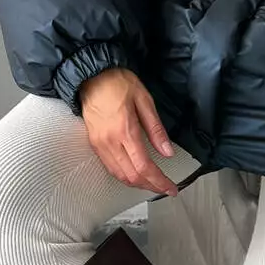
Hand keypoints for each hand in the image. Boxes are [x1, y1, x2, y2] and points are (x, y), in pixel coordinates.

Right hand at [77, 68, 179, 196]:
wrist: (91, 76)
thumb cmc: (119, 82)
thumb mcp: (144, 99)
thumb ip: (156, 128)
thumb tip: (168, 152)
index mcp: (125, 130)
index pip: (144, 166)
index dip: (159, 181)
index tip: (172, 188)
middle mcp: (110, 142)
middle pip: (132, 176)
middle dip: (151, 186)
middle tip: (166, 188)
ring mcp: (99, 145)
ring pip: (120, 176)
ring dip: (138, 184)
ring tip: (154, 183)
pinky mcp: (94, 144)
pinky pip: (110, 168)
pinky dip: (125, 176)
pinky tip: (135, 174)